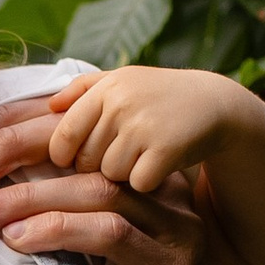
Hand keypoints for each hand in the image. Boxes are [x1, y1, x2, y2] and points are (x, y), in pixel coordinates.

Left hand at [0, 107, 215, 264]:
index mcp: (140, 171)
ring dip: (31, 199)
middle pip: (86, 151)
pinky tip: (22, 241)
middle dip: (18, 154)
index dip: (18, 124)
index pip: (76, 128)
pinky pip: (112, 234)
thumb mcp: (81, 244)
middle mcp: (165, 189)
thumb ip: (51, 203)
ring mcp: (177, 226)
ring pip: (97, 190)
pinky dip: (61, 231)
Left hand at [43, 66, 235, 195]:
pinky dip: (148, 182)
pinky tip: (159, 166)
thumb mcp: (123, 80)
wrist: (215, 104)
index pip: (64, 135)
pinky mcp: (165, 150)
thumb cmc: (160, 96)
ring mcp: (144, 127)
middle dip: (99, 166)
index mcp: (106, 89)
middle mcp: (121, 104)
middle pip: (86, 160)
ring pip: (111, 175)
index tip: (74, 162)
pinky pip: (138, 183)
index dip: (64, 156)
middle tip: (122, 156)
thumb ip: (82, 89)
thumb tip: (49, 106)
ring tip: (143, 156)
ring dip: (125, 175)